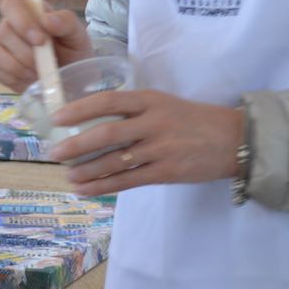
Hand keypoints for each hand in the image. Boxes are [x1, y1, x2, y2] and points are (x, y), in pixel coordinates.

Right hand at [0, 0, 93, 91]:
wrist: (70, 79)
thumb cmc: (72, 52)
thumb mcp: (77, 35)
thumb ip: (66, 22)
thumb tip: (46, 19)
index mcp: (29, 12)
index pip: (12, 4)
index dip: (21, 21)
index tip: (39, 40)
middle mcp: (10, 26)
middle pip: (3, 31)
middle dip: (24, 51)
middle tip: (44, 63)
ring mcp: (0, 47)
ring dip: (15, 65)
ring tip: (36, 73)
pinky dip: (11, 77)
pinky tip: (27, 80)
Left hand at [49, 90, 242, 196]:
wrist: (235, 139)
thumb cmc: (193, 120)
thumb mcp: (164, 104)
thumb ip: (133, 112)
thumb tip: (90, 124)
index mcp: (151, 100)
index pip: (109, 101)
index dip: (79, 109)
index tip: (57, 118)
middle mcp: (154, 122)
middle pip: (106, 134)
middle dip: (74, 146)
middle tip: (53, 153)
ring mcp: (160, 149)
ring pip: (113, 161)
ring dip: (84, 170)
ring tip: (67, 175)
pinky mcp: (165, 172)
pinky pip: (126, 181)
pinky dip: (101, 186)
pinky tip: (84, 189)